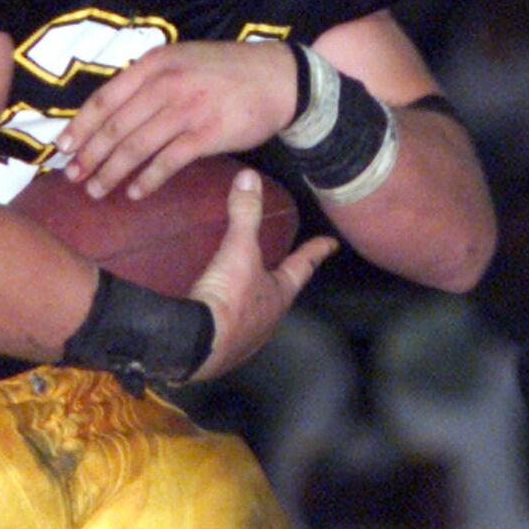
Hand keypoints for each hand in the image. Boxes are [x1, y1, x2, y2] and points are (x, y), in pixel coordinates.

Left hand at [57, 41, 297, 198]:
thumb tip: (115, 109)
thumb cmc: (229, 71)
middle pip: (116, 126)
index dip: (80, 125)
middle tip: (73, 176)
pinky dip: (148, 179)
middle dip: (90, 154)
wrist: (279, 78)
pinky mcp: (207, 134)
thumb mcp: (184, 59)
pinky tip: (136, 192)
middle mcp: (167, 84)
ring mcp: (187, 109)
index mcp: (156, 63)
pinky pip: (168, 162)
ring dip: (112, 172)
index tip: (62, 147)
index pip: (106, 97)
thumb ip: (151, 79)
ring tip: (96, 190)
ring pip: (136, 146)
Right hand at [187, 167, 336, 380]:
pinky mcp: (220, 350)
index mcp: (280, 295)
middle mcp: (268, 320)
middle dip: (282, 280)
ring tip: (245, 287)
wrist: (196, 346)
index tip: (332, 244)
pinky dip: (226, 317)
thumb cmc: (229, 299)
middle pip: (281, 294)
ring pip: (256, 314)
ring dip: (253, 301)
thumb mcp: (238, 251)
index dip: (316, 251)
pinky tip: (212, 311)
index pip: (304, 266)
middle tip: (283, 267)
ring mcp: (245, 339)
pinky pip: (228, 328)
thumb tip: (249, 178)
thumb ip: (244, 214)